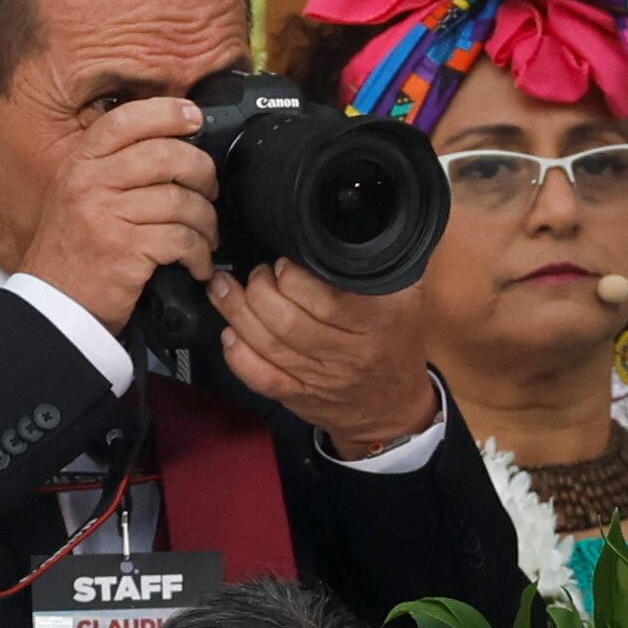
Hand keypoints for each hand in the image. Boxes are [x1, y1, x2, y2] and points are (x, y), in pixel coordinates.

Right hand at [15, 98, 218, 330]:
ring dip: (206, 222)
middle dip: (202, 172)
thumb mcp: (77, 197)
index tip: (194, 118)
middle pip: (165, 155)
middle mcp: (90, 182)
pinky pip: (182, 240)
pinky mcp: (126, 250)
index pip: (126, 120)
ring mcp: (107, 214)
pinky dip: (199, 254)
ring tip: (206, 237)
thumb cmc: (72, 255)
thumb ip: (112, 169)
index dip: (167, 113)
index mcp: (80, 163)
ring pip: (181, 200)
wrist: (54, 306)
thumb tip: (167, 148)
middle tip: (210, 190)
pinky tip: (198, 264)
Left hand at [211, 258, 440, 455]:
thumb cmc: (394, 342)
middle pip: (288, 322)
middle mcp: (349, 355)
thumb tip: (347, 222)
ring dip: (237, 313)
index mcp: (377, 325)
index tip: (284, 263)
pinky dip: (239, 356)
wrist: (393, 405)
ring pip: (269, 346)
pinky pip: (262, 379)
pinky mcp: (300, 397)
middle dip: (260, 291)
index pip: (327, 301)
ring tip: (224, 288)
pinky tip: (229, 333)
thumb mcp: (404, 298)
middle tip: (258, 274)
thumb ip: (379, 265)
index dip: (294, 278)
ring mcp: (321, 380)